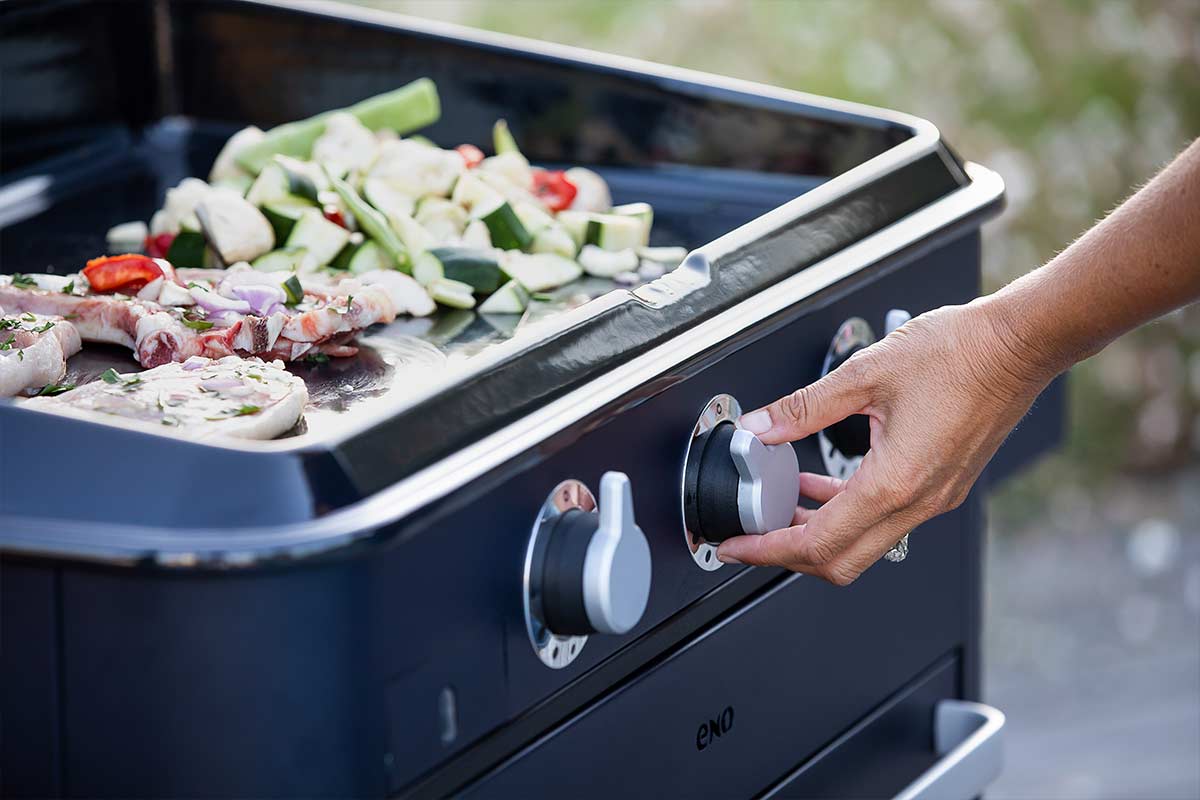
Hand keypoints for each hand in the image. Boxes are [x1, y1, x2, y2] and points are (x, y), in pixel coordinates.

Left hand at [716, 298, 1057, 583]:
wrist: (1019, 344)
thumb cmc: (959, 353)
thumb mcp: (865, 373)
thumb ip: (803, 407)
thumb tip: (759, 429)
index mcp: (895, 482)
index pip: (818, 544)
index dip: (768, 551)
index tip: (737, 546)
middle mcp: (919, 501)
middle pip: (841, 560)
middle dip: (788, 554)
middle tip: (752, 534)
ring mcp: (935, 498)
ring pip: (864, 543)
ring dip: (818, 534)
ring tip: (780, 509)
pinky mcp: (943, 486)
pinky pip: (886, 518)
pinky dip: (847, 512)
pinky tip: (823, 486)